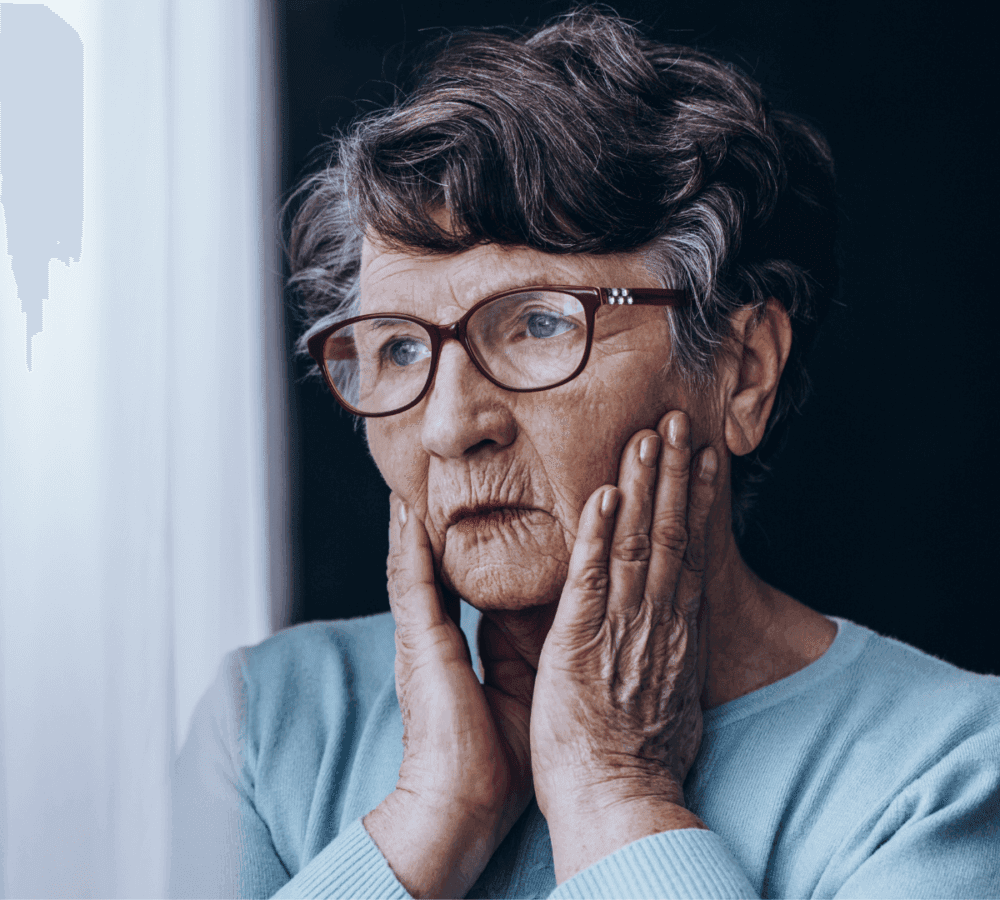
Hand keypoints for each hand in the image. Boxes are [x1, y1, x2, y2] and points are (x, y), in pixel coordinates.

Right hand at [363, 495, 534, 898]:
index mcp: (467, 646)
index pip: (474, 583)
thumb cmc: (499, 760)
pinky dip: (408, 546)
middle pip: (444, 565)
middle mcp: (439, 635)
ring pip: (421, 563)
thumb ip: (533, 652)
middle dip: (444, 523)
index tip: (491, 509)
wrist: (462, 805)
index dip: (481, 548)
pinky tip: (406, 512)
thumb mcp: (525, 689)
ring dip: (420, 522)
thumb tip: (559, 621)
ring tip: (421, 480)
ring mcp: (423, 636)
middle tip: (452, 477)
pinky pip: (411, 583)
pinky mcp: (418, 642)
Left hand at [529, 410, 718, 881]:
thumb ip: (671, 661)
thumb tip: (678, 643)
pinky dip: (597, 534)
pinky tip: (602, 493)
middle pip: (670, 535)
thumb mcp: (673, 702)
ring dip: (642, 487)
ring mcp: (622, 630)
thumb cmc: (641, 761)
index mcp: (677, 635)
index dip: (696, 502)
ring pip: (635, 544)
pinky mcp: (581, 643)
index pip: (690, 554)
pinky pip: (591, 579)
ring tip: (647, 437)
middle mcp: (658, 623)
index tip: (702, 459)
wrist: (620, 803)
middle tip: (678, 422)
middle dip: (675, 475)